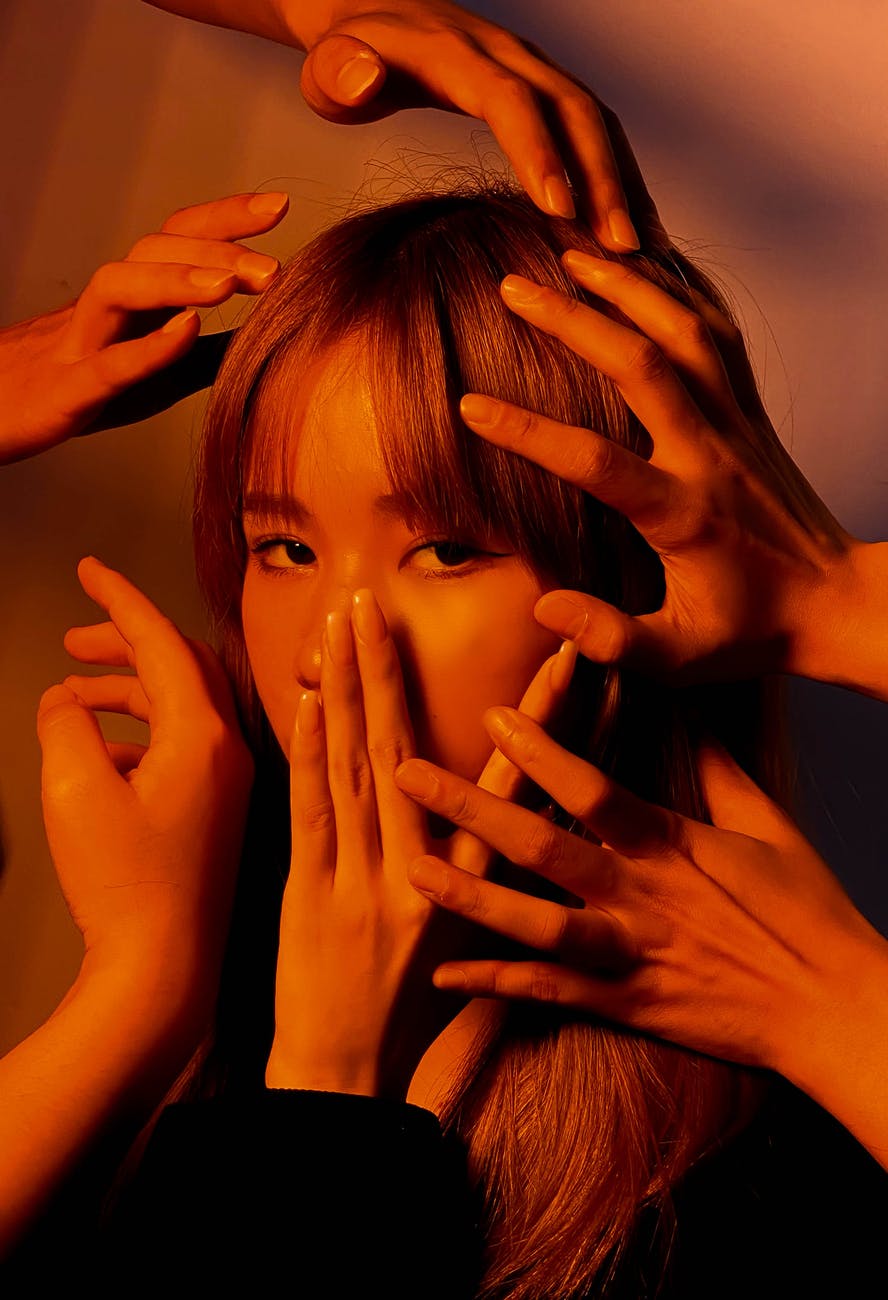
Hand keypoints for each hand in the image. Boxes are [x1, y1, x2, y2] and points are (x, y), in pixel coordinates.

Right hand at [0, 190, 286, 464]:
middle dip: (215, 250)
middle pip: (153, 251)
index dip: (223, 219)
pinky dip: (148, 346)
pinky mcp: (67, 390)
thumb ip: (199, 356)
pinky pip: (108, 363)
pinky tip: (187, 331)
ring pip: (119, 289)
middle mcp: (104, 307)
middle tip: (273, 268)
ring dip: (178, 280)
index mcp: (128, 299)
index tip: (277, 207)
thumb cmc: (71, 388)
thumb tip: (259, 340)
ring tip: (231, 287)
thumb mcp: (147, 370)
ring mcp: (80, 342)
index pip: (176, 241)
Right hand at [39, 556, 252, 1019]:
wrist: (164, 972)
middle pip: (179, 667)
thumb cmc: (124, 888)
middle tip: (76, 633)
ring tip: (70, 689)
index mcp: (202, 734)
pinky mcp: (219, 812)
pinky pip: (181, 748)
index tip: (91, 569)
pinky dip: (138, 734)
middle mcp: (228, 750)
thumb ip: (64, 726)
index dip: (121, 600)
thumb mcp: (72, 792)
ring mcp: (228, 782)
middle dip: (125, 641)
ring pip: (178, 708)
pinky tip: (95, 750)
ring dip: (127, 690)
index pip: (163, 641)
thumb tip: (66, 699)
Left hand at [145, 1, 651, 247]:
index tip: (560, 213)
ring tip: (643, 251)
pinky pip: (593, 130)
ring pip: (596, 120)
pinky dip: (619, 177)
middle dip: (604, 179)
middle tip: (622, 249)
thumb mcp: (329, 68)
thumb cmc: (346, 59)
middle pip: (574, 110)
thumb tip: (361, 76)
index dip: (540, 154)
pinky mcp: (545, 90)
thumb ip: (340, 76)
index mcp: (458, 55)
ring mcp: (534, 70)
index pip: (511, 102)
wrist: (371, 18)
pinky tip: (629, 229)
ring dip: (623, 182)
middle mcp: (509, 55)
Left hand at [265, 589, 575, 1099]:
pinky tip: (307, 701)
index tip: (564, 654)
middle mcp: (428, 876)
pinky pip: (312, 813)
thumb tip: (584, 850)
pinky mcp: (312, 897)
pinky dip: (311, 752)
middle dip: (397, 671)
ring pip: (360, 769)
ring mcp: (364, 883)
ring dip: (349, 691)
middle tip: (382, 602)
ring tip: (344, 623)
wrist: (353, 1087)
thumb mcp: (504, 966)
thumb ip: (544, 901)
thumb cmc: (429, 1035)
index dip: (548, 719)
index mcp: (490, 893)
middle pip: (415, 755)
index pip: (527, 789)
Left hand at [394, 707, 881, 1080]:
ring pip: (535, 925)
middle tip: (408, 773)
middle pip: (543, 846)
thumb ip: (716, 768)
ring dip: (469, 897)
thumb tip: (684, 712)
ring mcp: (630, 955)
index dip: (540, 750)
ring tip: (414, 869)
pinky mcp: (627, 1006)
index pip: (593, 789)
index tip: (491, 715)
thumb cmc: (805, 910)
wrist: (834, 1008)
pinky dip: (497, 985)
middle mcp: (640, 896)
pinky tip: (445, 975)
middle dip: (471, 806)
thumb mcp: (767, 826)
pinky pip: (551, 996)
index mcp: (672, 846)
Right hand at [460, 253, 872, 690]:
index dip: (528, 432)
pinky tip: (644, 266)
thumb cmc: (751, 633)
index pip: (596, 462)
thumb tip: (543, 608)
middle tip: (513, 286)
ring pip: (684, 332)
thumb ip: (611, 638)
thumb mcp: (680, 658)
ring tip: (571, 249)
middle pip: (642, 365)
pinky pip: (718, 334)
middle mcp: (711, 455)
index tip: (468, 406)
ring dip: (626, 286)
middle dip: (573, 319)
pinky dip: (680, 290)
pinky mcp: (752, 413)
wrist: (835, 603)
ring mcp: (736, 425)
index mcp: (683, 514)